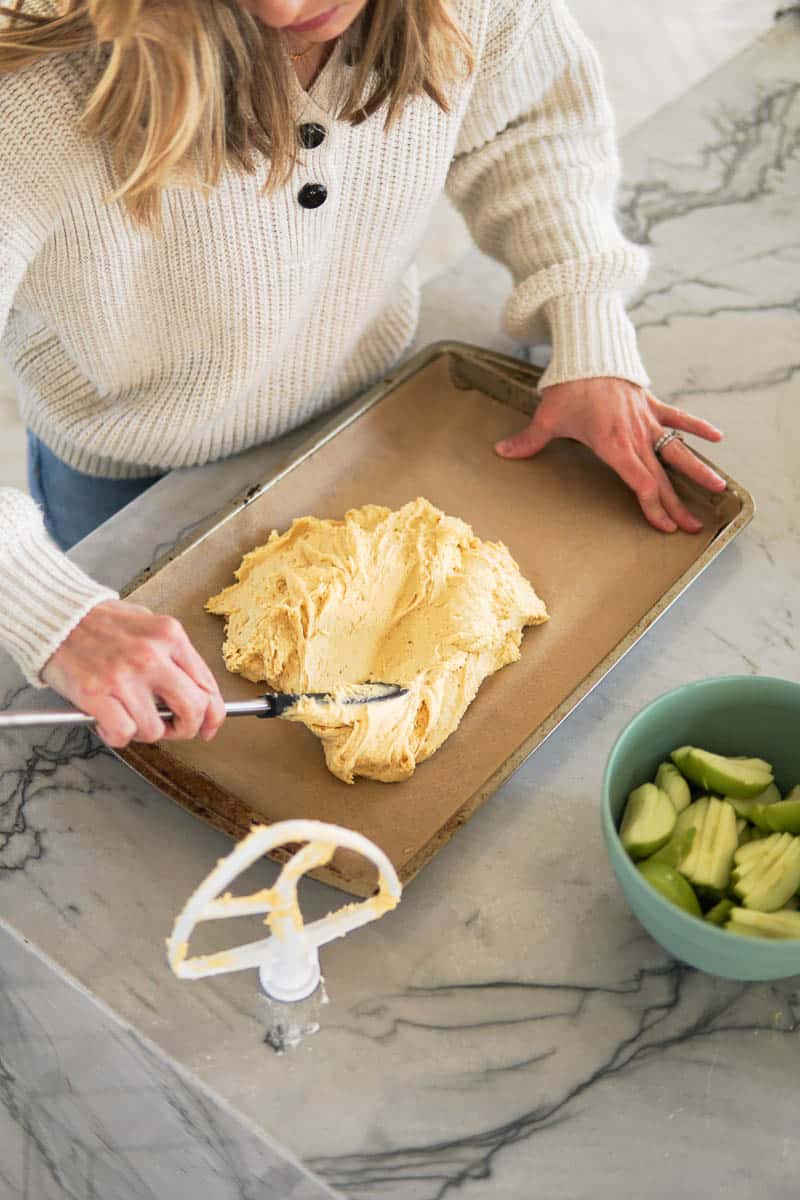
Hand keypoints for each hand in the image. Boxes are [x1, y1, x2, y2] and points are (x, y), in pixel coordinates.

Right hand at [42, 600, 225, 748]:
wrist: (58, 615)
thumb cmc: (102, 622)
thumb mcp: (150, 626)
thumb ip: (175, 657)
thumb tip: (199, 693)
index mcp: (170, 636)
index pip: (208, 685)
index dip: (213, 715)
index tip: (209, 726)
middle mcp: (152, 655)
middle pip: (193, 709)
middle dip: (187, 728)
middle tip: (173, 728)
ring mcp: (124, 675)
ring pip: (156, 728)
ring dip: (145, 732)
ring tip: (129, 716)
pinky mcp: (96, 692)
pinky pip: (124, 733)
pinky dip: (118, 736)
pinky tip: (109, 722)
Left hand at [495, 376, 725, 532]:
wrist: (588, 350)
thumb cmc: (568, 387)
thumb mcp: (547, 418)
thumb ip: (528, 441)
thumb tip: (501, 453)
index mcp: (614, 445)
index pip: (639, 483)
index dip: (652, 506)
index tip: (664, 526)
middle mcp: (636, 436)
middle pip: (660, 477)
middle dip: (677, 504)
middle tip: (692, 528)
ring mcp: (647, 420)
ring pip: (677, 450)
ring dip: (698, 470)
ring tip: (719, 490)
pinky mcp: (652, 403)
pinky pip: (679, 417)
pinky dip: (697, 426)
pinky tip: (717, 438)